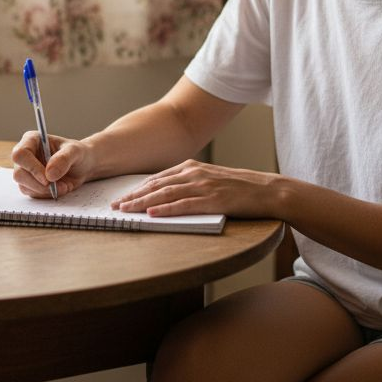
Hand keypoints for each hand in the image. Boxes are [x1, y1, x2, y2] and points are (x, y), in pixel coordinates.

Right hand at [9, 131, 97, 197]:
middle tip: (58, 187)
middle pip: (19, 173)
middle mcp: (25, 155)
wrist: (82, 166)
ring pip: (24, 186)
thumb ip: (63, 159)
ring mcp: (26, 171)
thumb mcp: (75, 151)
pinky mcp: (30, 184)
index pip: (20, 154)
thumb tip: (49, 175)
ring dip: (45, 191)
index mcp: (31, 140)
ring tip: (64, 186)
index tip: (47, 179)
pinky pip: (32, 194)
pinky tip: (60, 189)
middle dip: (39, 184)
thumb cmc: (77, 153)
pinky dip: (47, 195)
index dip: (31, 168)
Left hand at [111, 160, 280, 217]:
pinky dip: (166, 210)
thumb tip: (165, 195)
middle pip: (156, 186)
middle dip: (133, 196)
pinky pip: (184, 205)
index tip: (121, 198)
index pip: (157, 179)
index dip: (137, 189)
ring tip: (127, 211)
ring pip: (165, 195)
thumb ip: (188, 183)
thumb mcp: (209, 179)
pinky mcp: (213, 200)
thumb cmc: (238, 187)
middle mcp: (194, 173)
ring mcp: (203, 186)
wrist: (266, 190)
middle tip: (116, 207)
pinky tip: (153, 214)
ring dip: (143, 204)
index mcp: (191, 167)